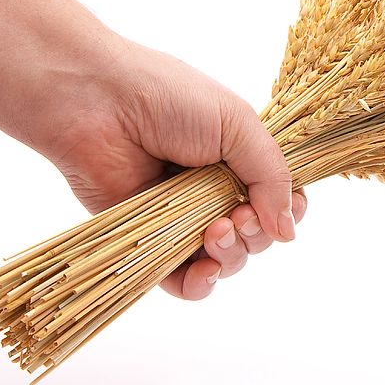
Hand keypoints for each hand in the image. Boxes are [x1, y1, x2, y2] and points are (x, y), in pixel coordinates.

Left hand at [40, 37, 306, 300]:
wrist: (96, 103)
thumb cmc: (167, 98)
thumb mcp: (237, 124)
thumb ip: (271, 176)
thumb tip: (288, 233)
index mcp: (238, 159)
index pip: (279, 198)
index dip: (288, 210)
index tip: (288, 206)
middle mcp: (214, 191)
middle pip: (256, 236)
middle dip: (257, 233)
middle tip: (239, 215)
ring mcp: (181, 218)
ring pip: (224, 261)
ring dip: (232, 256)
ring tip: (215, 231)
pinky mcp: (147, 241)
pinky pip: (180, 281)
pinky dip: (198, 285)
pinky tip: (203, 271)